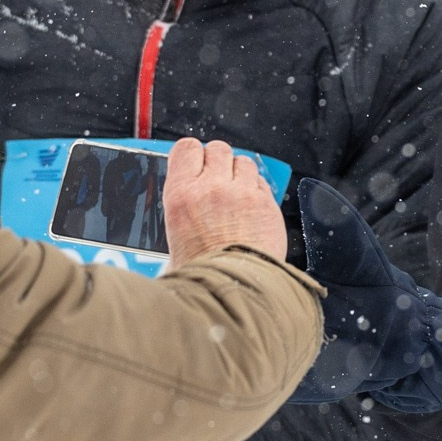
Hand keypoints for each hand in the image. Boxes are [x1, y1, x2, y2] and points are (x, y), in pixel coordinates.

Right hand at [162, 138, 287, 265]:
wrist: (234, 292)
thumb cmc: (201, 275)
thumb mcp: (174, 244)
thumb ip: (182, 217)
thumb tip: (183, 216)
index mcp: (181, 195)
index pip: (186, 148)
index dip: (192, 154)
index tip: (196, 163)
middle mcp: (211, 188)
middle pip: (218, 149)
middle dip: (218, 162)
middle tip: (218, 182)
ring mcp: (242, 194)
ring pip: (243, 162)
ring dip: (240, 174)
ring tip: (236, 198)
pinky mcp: (267, 204)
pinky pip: (262, 183)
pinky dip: (257, 192)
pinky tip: (251, 212)